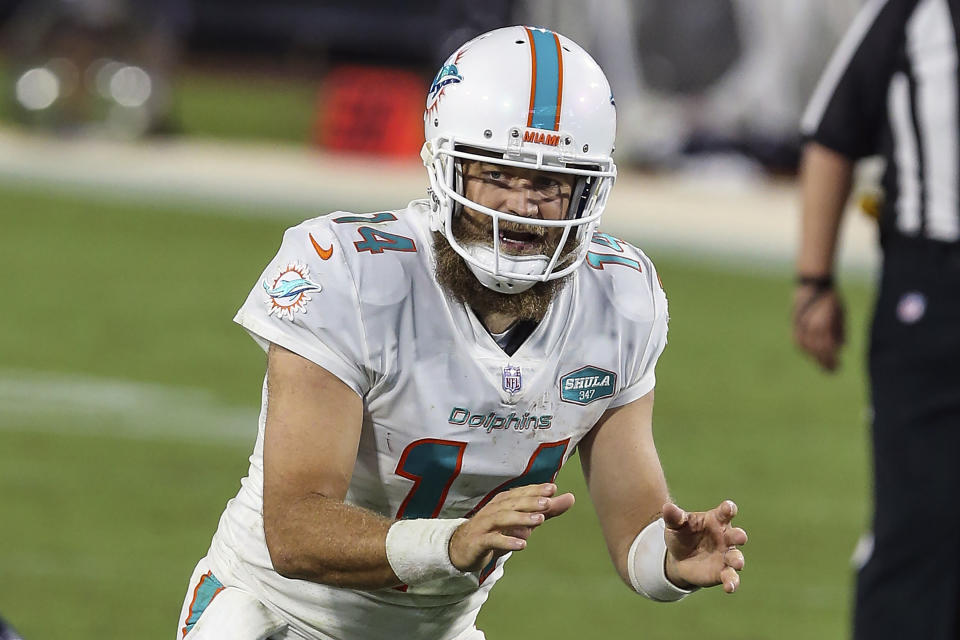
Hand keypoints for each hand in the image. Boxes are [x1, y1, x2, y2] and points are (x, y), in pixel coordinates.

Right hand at [448, 483, 574, 572]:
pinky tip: (522, 544)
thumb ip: (546, 510)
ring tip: (539, 521)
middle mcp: (494, 510)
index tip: (552, 489)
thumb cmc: (496, 530)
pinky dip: (507, 541)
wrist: (463, 548)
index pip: (521, 493)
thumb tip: (570, 497)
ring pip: (503, 518)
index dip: (535, 490)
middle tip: (549, 501)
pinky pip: (493, 540)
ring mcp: (485, 525)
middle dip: (531, 501)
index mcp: (504, 502)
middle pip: (513, 503)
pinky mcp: (479, 542)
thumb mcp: (523, 520)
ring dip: (521, 519)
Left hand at [662, 500, 747, 593]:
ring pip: (736, 557)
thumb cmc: (682, 535)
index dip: (728, 509)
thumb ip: (674, 517)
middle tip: (740, 537)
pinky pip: (730, 577)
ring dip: (738, 560)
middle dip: (739, 535)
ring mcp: (725, 556)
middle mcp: (725, 537)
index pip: (725, 512)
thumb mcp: (675, 525)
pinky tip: (729, 587)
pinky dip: (732, 582)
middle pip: (736, 535)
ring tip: (738, 564)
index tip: (728, 508)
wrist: (679, 559)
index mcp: (716, 520)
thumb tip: (667, 506)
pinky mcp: (722, 573)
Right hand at [792, 285, 844, 370]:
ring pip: (806, 348)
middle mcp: (810, 327)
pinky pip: (799, 342)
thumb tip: (842, 347)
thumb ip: (841, 331)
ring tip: (823, 365)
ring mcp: (800, 326)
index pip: (827, 349)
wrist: (812, 285)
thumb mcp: (841, 314)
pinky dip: (806, 350)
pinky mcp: (794, 325)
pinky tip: (812, 355)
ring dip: (815, 358)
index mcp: (823, 325)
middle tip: (832, 371)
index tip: (839, 367)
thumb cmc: (831, 298)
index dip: (832, 360)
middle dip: (825, 362)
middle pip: (817, 351)